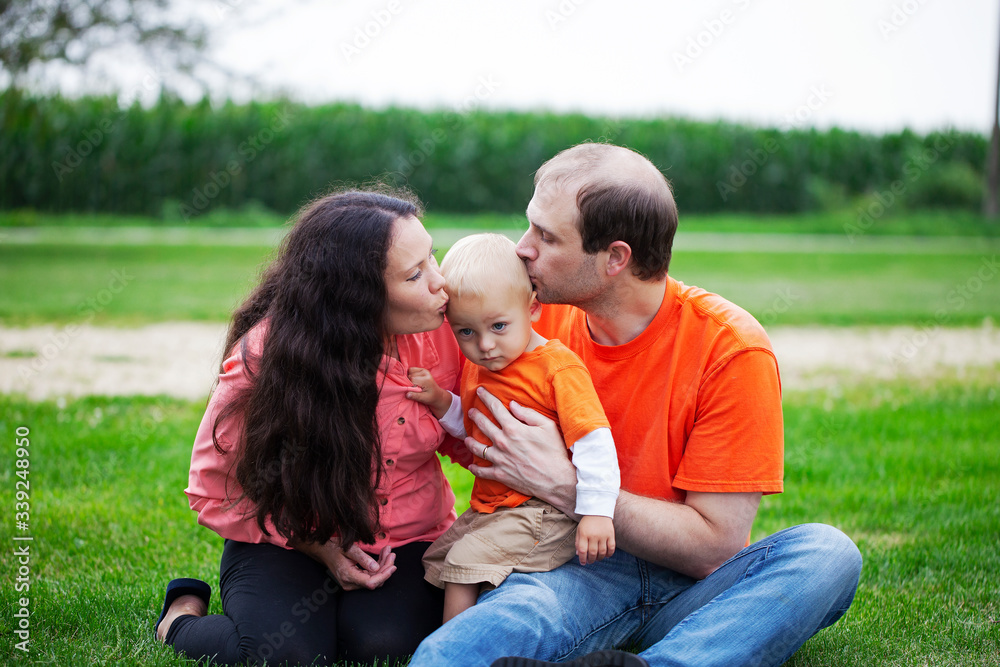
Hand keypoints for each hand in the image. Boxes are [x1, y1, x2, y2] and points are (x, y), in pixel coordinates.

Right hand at [297, 540, 396, 590]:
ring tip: (388, 551)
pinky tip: (382, 556)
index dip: (384, 575)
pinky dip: (377, 566)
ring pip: (373, 579)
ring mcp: (351, 583)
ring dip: (383, 566)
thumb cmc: (334, 547)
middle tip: (391, 552)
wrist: (322, 550)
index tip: (393, 565)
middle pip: (374, 581)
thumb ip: (363, 558)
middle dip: (386, 567)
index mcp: (348, 576)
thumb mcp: (349, 549)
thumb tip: (376, 568)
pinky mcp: (354, 580)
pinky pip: (369, 576)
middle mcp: (349, 583)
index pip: (371, 582)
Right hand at [406, 367, 451, 418]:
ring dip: (409, 378)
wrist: (437, 394)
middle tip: (414, 388)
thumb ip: (415, 396)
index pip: (412, 379)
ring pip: (410, 371)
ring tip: (415, 384)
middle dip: (409, 382)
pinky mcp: (422, 370)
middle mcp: (425, 373)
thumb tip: (407, 394)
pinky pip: (411, 369)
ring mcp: (424, 370)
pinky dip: (410, 374)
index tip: (412, 391)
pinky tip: (414, 380)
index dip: (409, 385)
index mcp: (426, 380)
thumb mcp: (424, 399)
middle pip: (410, 375)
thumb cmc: (431, 397)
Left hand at [466, 387, 576, 513]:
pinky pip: (482, 471)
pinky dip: (475, 469)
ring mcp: (499, 459)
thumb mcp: (547, 426)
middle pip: (483, 425)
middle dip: (475, 416)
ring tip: (467, 438)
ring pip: (477, 448)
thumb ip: (528, 414)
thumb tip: (513, 404)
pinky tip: (472, 466)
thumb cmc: (555, 451)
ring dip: (470, 441)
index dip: (486, 398)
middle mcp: (502, 442)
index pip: (495, 408)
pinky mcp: (500, 474)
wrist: (556, 480)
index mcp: (513, 428)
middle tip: (470, 411)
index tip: (480, 391)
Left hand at [576, 515, 614, 564]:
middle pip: (592, 553)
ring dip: (599, 558)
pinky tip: (606, 555)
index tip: (583, 563)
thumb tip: (578, 554)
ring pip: (602, 552)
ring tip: (597, 558)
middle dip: (591, 560)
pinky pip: (611, 548)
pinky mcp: (611, 534)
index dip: (582, 559)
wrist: (598, 510)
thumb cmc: (587, 522)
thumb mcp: (579, 530)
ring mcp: (603, 535)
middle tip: (590, 561)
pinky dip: (609, 554)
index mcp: (584, 534)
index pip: (582, 550)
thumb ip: (578, 542)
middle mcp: (593, 535)